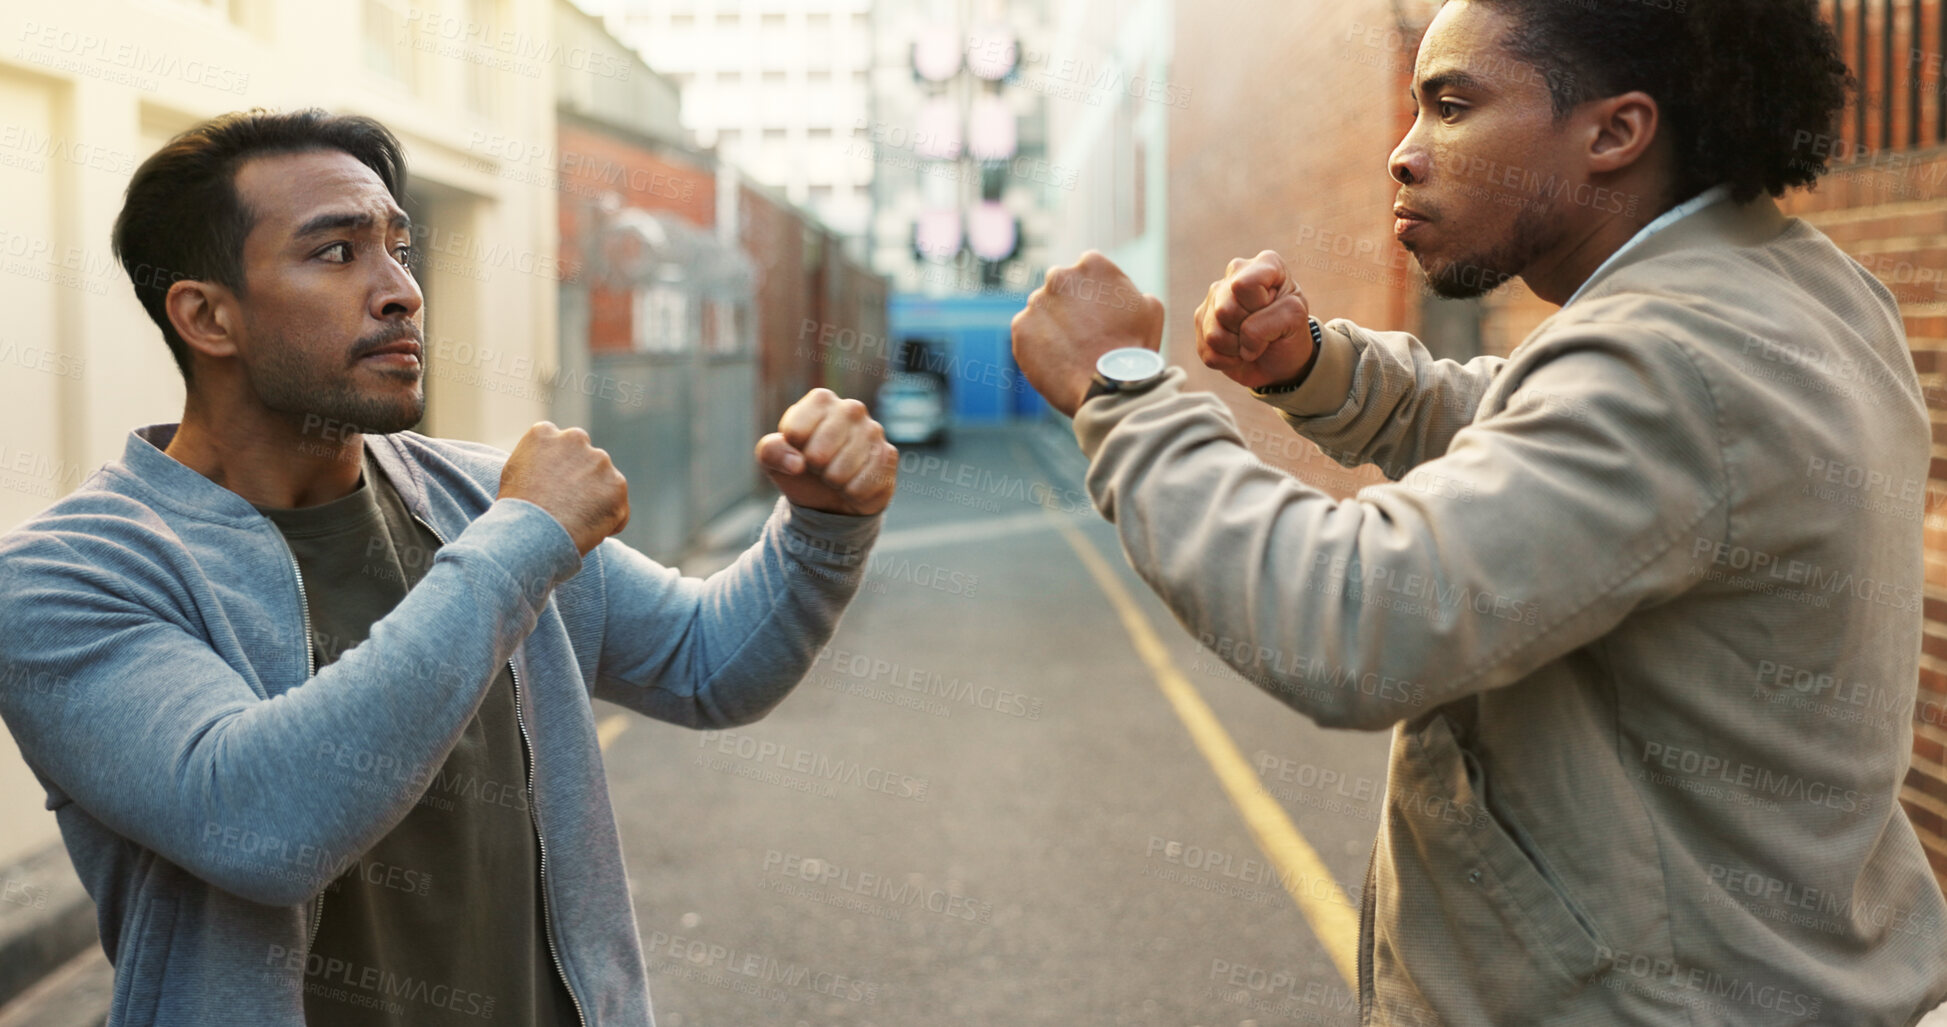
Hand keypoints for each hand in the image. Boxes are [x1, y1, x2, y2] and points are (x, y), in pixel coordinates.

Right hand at [499, 422, 629, 556]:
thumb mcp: (513, 475)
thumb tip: (548, 467)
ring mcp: (599, 460)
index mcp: (544, 433)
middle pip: (586, 459)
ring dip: (597, 498)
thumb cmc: (514, 512)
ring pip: (604, 481)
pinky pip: (619, 506)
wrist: (530, 534)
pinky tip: (588, 532)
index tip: (553, 488)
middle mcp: (575, 438)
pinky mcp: (617, 484)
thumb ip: (536, 462)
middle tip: (568, 506)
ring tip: (575, 523)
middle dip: (582, 478)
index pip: (559, 444)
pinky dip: (610, 520)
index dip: (558, 468)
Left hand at [755, 389, 898, 516]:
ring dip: (833, 483)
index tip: (799, 451)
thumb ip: (771, 452)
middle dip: (814, 470)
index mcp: (821, 400)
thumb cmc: (800, 468)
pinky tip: (854, 484)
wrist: (831, 495)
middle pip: (817, 455)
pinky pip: (861, 486)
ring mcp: (873, 430)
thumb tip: (798, 464)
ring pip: (840, 472)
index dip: (792, 451)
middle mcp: (851, 408)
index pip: (794, 432)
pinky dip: (852, 494)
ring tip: (837, 474)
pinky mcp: (888, 455)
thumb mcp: (772, 460)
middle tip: (820, 466)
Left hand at [1011, 251, 1165, 417]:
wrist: (1109, 386)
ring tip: (1072, 353)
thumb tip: (1122, 293)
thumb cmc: (1135, 348)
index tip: (1100, 316)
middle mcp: (1059, 276)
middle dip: (1069, 306)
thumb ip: (1130, 291)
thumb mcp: (1150, 309)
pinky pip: (1028, 334)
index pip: (1087, 273)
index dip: (1095, 296)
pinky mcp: (1021, 327)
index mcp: (1092, 264)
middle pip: (1060, 289)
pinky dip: (1038, 347)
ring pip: (1042, 312)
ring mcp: (1036, 302)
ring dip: (1052, 327)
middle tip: (1083, 335)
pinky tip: (1057, 362)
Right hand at [1195, 250, 1316, 389]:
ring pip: (1214, 334)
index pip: (1244, 285)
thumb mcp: (1295, 320)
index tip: (1274, 309)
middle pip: (1225, 310)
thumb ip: (1275, 317)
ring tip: (1252, 342)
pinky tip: (1238, 351)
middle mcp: (1235, 274)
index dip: (1259, 306)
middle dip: (1248, 331)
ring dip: (1238, 348)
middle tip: (1264, 331)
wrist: (1281, 359)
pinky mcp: (1201, 321)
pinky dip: (1228, 360)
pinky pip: (1208, 351)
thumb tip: (1244, 335)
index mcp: (1264, 264)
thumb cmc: (1290, 332)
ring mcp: (1214, 297)